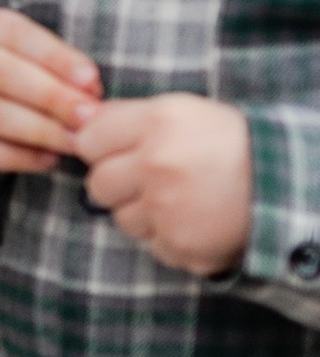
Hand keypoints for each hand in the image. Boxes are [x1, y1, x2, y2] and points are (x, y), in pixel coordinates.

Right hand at [0, 6, 101, 175]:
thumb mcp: (18, 52)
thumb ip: (52, 65)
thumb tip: (91, 91)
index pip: (16, 34)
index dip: (55, 57)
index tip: (91, 80)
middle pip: (0, 73)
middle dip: (51, 96)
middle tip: (87, 117)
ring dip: (39, 131)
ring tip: (74, 142)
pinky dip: (18, 157)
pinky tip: (48, 159)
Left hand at [73, 91, 251, 277]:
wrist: (280, 183)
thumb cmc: (227, 143)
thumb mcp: (184, 112)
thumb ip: (128, 117)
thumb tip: (77, 123)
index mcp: (158, 122)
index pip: (89, 140)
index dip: (101, 148)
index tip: (119, 150)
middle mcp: (157, 164)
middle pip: (97, 184)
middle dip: (117, 184)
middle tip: (150, 179)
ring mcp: (166, 209)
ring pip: (121, 219)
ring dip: (142, 213)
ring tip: (179, 199)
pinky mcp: (178, 244)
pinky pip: (150, 244)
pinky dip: (166, 236)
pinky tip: (191, 219)